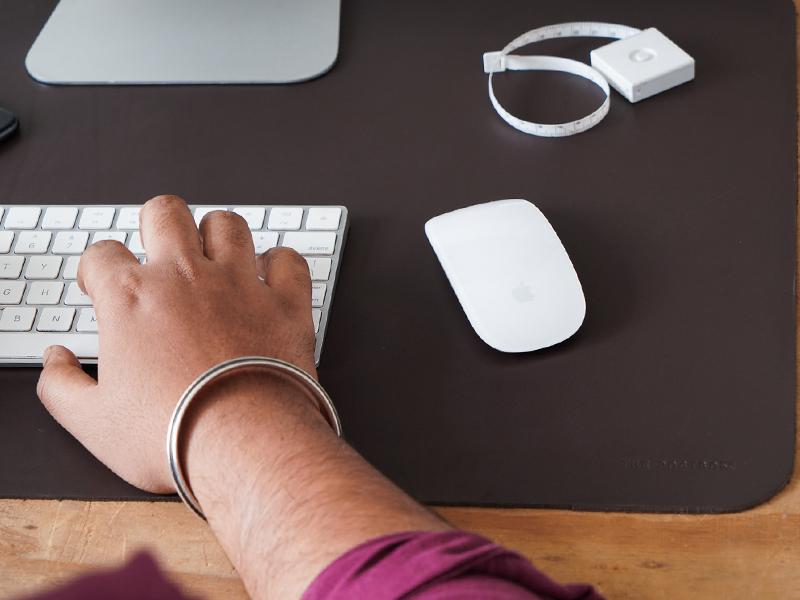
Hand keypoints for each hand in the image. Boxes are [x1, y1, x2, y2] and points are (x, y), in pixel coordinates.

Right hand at [36, 195, 317, 492]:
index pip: (102, 254)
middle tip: (158, 251)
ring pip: (228, 224)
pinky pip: (289, 259)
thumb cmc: (173, 434)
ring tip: (214, 256)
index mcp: (132, 298)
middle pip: (165, 212)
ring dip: (217, 234)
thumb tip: (56, 362)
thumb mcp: (93, 423)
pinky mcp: (285, 302)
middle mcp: (186, 277)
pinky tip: (270, 277)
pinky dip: (281, 263)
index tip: (102, 285)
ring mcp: (240, 285)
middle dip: (155, 224)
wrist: (246, 445)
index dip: (96, 269)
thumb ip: (62, 386)